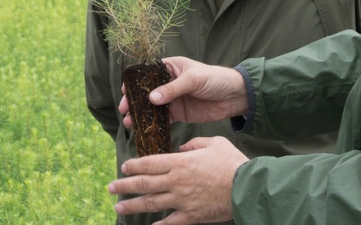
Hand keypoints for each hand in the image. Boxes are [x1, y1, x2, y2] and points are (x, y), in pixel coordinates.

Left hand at [108, 137, 248, 223]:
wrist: (248, 187)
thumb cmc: (233, 162)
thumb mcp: (214, 143)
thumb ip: (195, 143)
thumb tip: (183, 148)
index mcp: (181, 161)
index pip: (150, 163)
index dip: (134, 165)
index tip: (124, 167)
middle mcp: (176, 181)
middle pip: (144, 183)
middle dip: (125, 185)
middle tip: (111, 187)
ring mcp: (182, 200)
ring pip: (151, 203)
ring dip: (133, 205)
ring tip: (119, 206)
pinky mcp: (191, 216)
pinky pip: (170, 222)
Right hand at [119, 56, 248, 127]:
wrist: (234, 96)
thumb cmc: (216, 79)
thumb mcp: (194, 79)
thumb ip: (173, 89)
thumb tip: (152, 98)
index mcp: (171, 67)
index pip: (148, 73)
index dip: (135, 82)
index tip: (124, 91)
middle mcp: (169, 83)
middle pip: (147, 92)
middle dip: (134, 101)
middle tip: (124, 110)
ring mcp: (174, 99)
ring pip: (152, 106)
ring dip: (141, 114)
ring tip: (129, 122)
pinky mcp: (180, 113)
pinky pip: (163, 118)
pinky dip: (154, 123)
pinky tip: (144, 128)